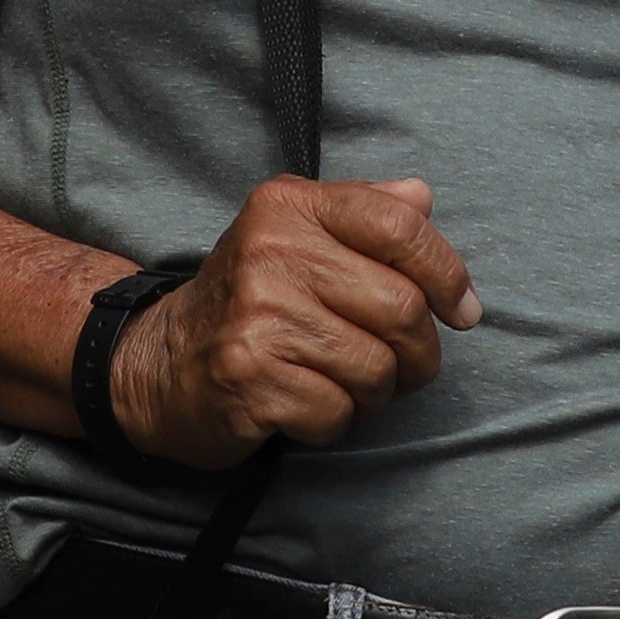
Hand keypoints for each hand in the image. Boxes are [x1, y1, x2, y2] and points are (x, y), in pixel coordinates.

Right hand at [105, 174, 482, 467]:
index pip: (399, 227)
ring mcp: (258, 316)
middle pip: (403, 307)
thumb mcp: (295, 236)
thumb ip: (362, 211)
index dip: (448, 273)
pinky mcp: (250, 378)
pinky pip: (338, 413)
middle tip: (399, 365)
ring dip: (374, 392)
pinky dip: (333, 420)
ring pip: (377, 368)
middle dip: (417, 352)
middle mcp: (272, 252)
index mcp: (290, 206)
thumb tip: (423, 197)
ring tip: (341, 382)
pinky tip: (303, 404)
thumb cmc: (246, 301)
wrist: (157, 363)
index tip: (462, 310)